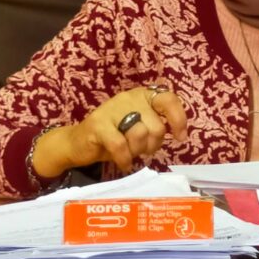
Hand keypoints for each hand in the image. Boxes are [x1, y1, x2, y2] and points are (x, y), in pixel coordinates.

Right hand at [32, 87, 187, 177]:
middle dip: (153, 145)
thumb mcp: (141, 127)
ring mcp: (112, 109)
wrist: (78, 143)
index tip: (179, 137)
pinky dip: (124, 159)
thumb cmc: (115, 136)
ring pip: (140, 135)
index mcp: (143, 95)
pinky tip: (123, 162)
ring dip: (137, 151)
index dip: (178, 120)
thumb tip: (180, 132)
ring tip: (129, 153)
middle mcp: (129, 98)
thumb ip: (157, 124)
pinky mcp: (98, 124)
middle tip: (142, 150)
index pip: (169, 100)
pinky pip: (121, 146)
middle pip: (156, 126)